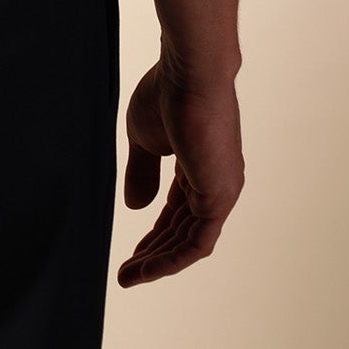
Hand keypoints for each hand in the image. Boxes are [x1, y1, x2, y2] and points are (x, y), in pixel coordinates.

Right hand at [117, 57, 244, 285]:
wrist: (189, 73)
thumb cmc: (167, 93)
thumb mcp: (144, 138)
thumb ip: (141, 172)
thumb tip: (134, 207)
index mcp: (201, 166)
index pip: (178, 211)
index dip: (154, 232)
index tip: (130, 250)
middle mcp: (217, 183)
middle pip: (183, 230)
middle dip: (154, 253)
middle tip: (127, 271)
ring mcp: (221, 192)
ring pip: (189, 242)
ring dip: (158, 262)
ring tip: (129, 275)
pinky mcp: (219, 198)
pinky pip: (196, 243)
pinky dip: (171, 260)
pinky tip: (146, 268)